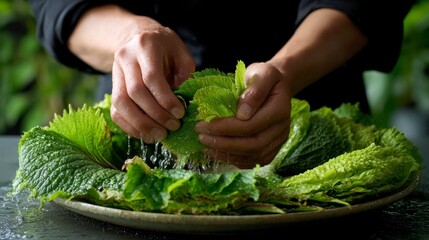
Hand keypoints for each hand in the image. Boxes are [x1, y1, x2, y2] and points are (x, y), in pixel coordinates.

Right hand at [110, 22, 194, 142]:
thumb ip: (185, 74)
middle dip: (155, 114)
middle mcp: (126, 57)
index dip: (165, 99)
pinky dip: (130, 126)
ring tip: (160, 135)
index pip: (151, 77)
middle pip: (135, 92)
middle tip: (173, 127)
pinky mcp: (112, 87)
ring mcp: (115, 72)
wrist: (139, 36)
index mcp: (146, 46)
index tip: (180, 113)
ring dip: (141, 124)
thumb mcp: (181, 53)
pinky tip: (146, 134)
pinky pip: (115, 111)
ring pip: (121, 103)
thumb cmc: (166, 47)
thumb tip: (183, 103)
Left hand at [194, 62, 291, 167]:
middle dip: (223, 143)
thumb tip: (241, 113)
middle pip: (252, 145)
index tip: (204, 124)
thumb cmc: (264, 77)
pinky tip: (216, 152)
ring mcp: (278, 142)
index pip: (251, 125)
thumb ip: (254, 90)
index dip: (226, 128)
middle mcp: (281, 129)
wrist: (276, 86)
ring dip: (226, 153)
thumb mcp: (260, 73)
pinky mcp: (271, 149)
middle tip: (201, 136)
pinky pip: (252, 161)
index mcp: (280, 110)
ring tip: (205, 144)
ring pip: (252, 156)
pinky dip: (233, 159)